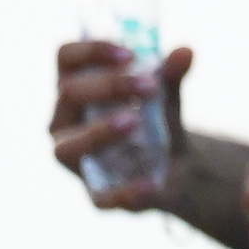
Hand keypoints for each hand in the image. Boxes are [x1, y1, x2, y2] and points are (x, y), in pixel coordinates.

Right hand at [52, 39, 194, 208]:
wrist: (173, 166)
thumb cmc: (153, 119)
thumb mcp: (165, 95)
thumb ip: (171, 75)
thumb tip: (185, 51)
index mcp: (76, 87)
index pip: (66, 57)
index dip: (91, 50)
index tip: (130, 54)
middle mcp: (64, 121)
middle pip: (68, 94)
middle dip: (108, 87)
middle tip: (150, 86)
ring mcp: (75, 160)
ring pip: (67, 147)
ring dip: (98, 133)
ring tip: (134, 122)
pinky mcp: (95, 194)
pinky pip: (100, 197)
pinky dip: (124, 192)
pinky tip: (149, 184)